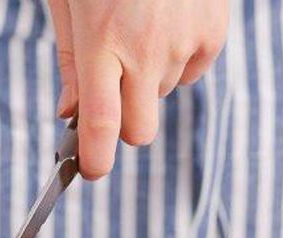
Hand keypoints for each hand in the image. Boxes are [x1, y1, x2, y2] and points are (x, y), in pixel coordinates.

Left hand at [49, 0, 228, 178]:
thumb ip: (69, 57)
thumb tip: (69, 111)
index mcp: (101, 39)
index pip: (100, 122)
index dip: (95, 158)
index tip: (90, 170)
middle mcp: (145, 50)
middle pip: (138, 130)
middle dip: (124, 127)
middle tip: (113, 92)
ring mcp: (183, 43)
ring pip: (162, 95)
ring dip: (148, 80)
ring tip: (141, 30)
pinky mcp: (212, 33)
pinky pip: (190, 72)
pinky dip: (177, 59)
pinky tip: (168, 22)